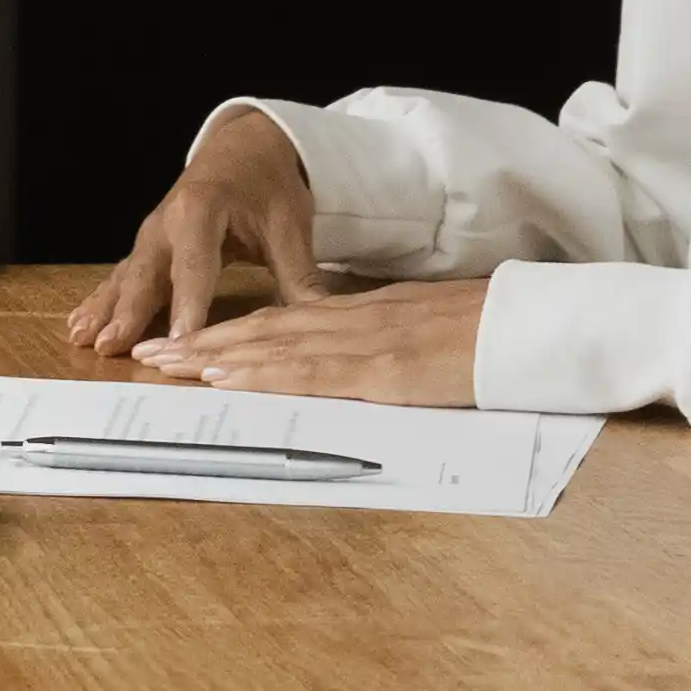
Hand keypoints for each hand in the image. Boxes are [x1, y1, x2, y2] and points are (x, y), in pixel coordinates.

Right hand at [66, 106, 321, 356]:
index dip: (189, 305)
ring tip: (84, 340)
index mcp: (203, 209)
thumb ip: (300, 274)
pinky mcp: (146, 247)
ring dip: (105, 309)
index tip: (182, 341)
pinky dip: (100, 300)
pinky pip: (119, 276)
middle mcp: (167, 221)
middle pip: (148, 273)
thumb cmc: (267, 186)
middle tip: (112, 347)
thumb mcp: (289, 225)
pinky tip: (77, 325)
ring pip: (126, 276)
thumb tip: (320, 320)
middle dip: (129, 312)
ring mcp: (151, 234)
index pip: (196, 265)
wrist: (245, 148)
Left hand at [137, 278, 489, 406]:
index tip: (191, 342)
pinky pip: (312, 371)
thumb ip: (399, 344)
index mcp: (373, 314)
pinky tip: (228, 376)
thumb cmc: (500, 335)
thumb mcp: (437, 334)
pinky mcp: (383, 371)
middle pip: (266, 329)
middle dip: (203, 341)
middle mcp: (359, 321)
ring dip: (214, 355)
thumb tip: (374, 363)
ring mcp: (367, 344)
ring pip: (274, 345)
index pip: (289, 321)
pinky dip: (262, 373)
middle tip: (150, 352)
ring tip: (166, 363)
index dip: (235, 331)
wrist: (539, 326)